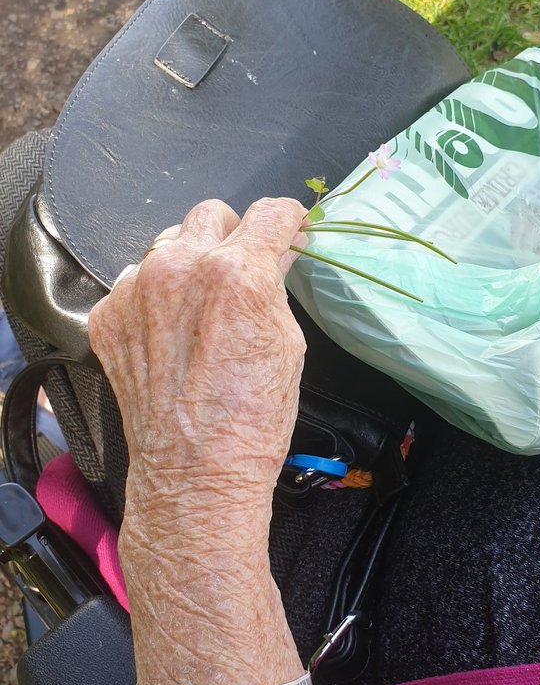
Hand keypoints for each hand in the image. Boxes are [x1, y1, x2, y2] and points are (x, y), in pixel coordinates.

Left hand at [88, 197, 307, 542]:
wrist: (194, 473)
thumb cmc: (255, 417)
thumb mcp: (287, 344)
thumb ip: (276, 286)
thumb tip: (277, 252)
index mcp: (236, 272)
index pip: (269, 212)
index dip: (286, 219)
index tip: (287, 229)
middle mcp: (179, 267)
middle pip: (211, 214)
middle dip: (232, 236)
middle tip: (241, 271)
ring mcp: (135, 290)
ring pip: (168, 244)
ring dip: (188, 264)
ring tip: (198, 310)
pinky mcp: (107, 316)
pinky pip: (134, 284)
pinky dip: (153, 300)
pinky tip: (167, 337)